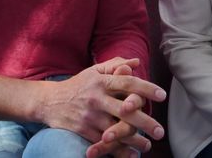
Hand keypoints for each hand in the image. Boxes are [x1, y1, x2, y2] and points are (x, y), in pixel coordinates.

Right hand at [38, 57, 165, 154]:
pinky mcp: (83, 130)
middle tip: (160, 131)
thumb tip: (136, 62)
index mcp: (102, 81)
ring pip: (116, 130)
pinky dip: (117, 150)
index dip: (146, 89)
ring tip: (147, 145)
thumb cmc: (78, 85)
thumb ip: (115, 65)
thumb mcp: (94, 71)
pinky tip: (130, 155)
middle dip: (145, 122)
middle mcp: (97, 98)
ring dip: (134, 140)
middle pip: (126, 110)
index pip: (128, 83)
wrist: (49, 101)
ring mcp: (90, 116)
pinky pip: (103, 142)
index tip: (162, 96)